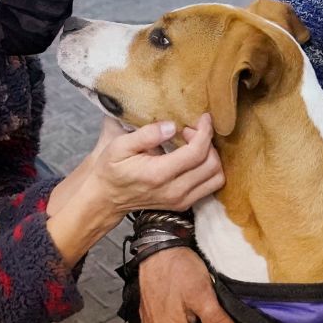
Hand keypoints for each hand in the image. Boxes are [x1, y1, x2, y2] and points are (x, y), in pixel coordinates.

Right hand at [81, 113, 224, 219]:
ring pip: (216, 178)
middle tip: (191, 130)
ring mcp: (180, 201)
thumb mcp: (119, 145)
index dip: (205, 132)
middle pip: (212, 165)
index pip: (197, 153)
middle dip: (208, 142)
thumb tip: (171, 126)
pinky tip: (195, 157)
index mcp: (158, 174)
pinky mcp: (183, 204)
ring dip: (212, 157)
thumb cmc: (111, 168)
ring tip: (194, 144)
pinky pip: (210, 186)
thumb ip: (146, 134)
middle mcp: (174, 191)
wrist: (106, 197)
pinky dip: (210, 169)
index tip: (203, 118)